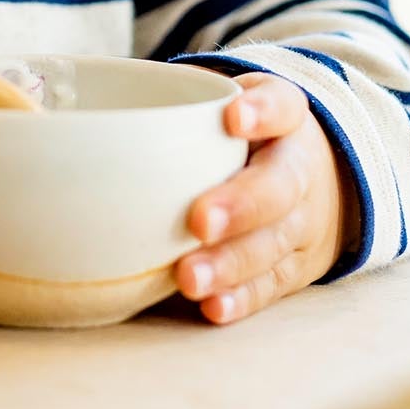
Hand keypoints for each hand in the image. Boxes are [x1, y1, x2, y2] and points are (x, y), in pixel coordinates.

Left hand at [174, 74, 349, 324]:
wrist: (319, 179)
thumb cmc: (247, 139)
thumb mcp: (232, 104)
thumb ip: (186, 102)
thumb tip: (91, 110)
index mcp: (287, 120)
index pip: (283, 105)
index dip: (262, 111)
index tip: (233, 116)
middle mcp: (301, 170)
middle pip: (279, 186)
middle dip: (240, 205)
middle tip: (199, 220)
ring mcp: (302, 222)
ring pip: (273, 243)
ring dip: (230, 263)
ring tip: (189, 277)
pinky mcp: (295, 266)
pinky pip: (271, 284)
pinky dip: (242, 297)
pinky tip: (212, 306)